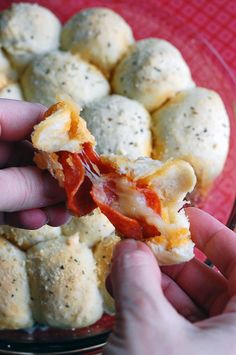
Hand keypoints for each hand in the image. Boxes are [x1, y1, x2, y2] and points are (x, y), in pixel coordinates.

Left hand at [0, 99, 69, 228]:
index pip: (31, 116)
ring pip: (23, 178)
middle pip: (33, 152)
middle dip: (57, 177)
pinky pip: (8, 198)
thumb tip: (64, 189)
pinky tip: (34, 221)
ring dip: (44, 199)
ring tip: (59, 216)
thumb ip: (22, 186)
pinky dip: (23, 211)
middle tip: (78, 195)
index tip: (87, 157)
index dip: (62, 133)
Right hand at [104, 207, 235, 354]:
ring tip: (124, 272)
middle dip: (172, 261)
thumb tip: (129, 246)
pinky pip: (179, 327)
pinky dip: (153, 309)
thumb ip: (137, 276)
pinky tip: (127, 298)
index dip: (212, 234)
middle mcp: (235, 338)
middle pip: (212, 282)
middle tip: (142, 246)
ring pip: (192, 305)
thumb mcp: (146, 326)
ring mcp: (217, 351)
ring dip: (155, 285)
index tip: (183, 218)